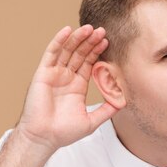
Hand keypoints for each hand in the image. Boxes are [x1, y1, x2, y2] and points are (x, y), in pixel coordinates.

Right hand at [16, 25, 118, 150]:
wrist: (44, 138)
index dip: (97, 52)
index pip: (88, 63)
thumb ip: (107, 110)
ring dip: (78, 38)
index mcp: (77, 86)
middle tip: (102, 31)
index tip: (107, 42)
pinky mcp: (43, 73)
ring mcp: (54, 74)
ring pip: (67, 50)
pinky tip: (68, 30)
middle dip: (90, 42)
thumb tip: (124, 103)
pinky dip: (59, 41)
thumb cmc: (64, 132)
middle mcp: (66, 77)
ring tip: (89, 28)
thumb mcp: (92, 121)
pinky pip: (51, 53)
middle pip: (79, 53)